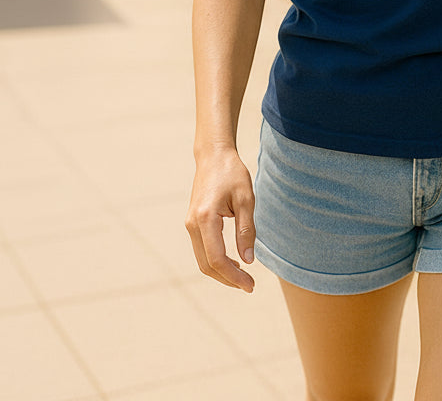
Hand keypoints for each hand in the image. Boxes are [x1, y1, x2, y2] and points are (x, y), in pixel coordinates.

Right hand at [185, 147, 256, 291]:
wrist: (213, 156)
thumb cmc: (232, 173)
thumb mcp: (246, 199)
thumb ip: (246, 230)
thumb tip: (249, 260)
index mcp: (205, 219)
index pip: (217, 259)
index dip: (234, 277)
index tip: (251, 285)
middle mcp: (193, 225)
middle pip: (206, 265)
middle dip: (228, 279)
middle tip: (249, 285)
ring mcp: (190, 224)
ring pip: (202, 260)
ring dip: (221, 272)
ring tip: (243, 277)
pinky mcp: (193, 223)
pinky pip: (202, 250)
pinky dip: (216, 261)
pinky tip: (233, 262)